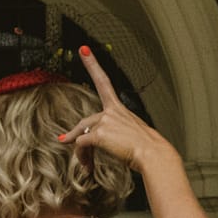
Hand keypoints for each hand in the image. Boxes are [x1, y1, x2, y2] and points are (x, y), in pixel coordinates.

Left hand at [59, 46, 169, 169]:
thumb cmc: (148, 150)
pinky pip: (81, 144)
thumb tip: (108, 145)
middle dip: (73, 133)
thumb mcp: (133, 136)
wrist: (154, 155)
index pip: (104, 82)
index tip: (84, 51)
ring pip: (82, 134)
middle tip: (63, 140)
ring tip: (86, 165)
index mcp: (120, 109)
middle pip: (85, 121)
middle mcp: (112, 111)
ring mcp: (105, 121)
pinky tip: (88, 166)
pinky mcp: (100, 134)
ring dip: (81, 153)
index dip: (92, 64)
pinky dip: (82, 156)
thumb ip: (117, 135)